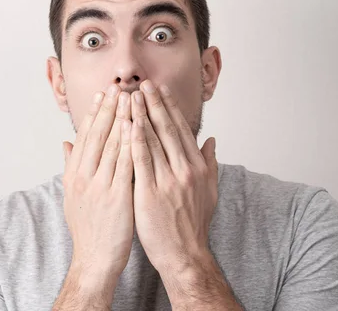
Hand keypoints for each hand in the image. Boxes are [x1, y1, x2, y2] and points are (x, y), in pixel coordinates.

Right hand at [61, 84, 133, 290]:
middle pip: (98, 135)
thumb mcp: (72, 195)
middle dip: (110, 109)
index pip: (85, 137)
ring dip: (123, 119)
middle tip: (119, 87)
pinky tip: (140, 127)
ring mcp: (99, 186)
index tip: (104, 95)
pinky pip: (127, 164)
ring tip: (131, 98)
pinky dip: (133, 143)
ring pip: (113, 144)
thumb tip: (66, 143)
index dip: (95, 114)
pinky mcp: (117, 197)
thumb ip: (70, 166)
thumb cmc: (88, 228)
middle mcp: (83, 176)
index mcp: (74, 174)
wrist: (94, 260)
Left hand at [130, 80, 217, 277]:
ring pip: (153, 141)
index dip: (170, 108)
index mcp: (197, 167)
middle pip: (167, 130)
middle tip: (144, 83)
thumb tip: (211, 140)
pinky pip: (140, 161)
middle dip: (155, 104)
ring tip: (131, 96)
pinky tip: (127, 124)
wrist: (185, 254)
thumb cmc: (193, 224)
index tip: (161, 90)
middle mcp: (185, 170)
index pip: (181, 130)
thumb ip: (210, 163)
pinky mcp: (150, 193)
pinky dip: (134, 140)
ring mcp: (168, 181)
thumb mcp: (210, 191)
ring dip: (141, 115)